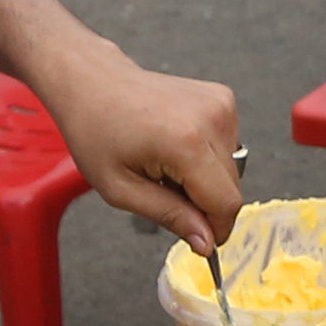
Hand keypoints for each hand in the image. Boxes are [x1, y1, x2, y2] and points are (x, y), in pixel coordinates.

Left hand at [26, 38, 245, 252]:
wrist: (93, 82)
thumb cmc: (96, 131)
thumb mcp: (121, 189)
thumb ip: (171, 217)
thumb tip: (207, 243)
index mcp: (187, 142)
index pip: (227, 203)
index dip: (214, 228)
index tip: (197, 237)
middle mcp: (212, 118)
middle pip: (232, 188)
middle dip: (205, 203)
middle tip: (164, 191)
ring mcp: (221, 104)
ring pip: (232, 170)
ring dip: (205, 179)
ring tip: (166, 165)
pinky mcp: (223, 99)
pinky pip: (228, 147)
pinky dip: (206, 157)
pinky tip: (176, 145)